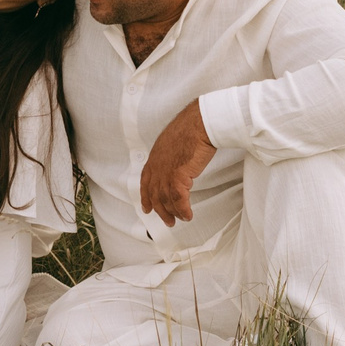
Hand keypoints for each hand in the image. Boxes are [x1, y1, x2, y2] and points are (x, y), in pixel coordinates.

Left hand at [139, 100, 217, 225]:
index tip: (146, 208)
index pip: (145, 181)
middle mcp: (157, 166)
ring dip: (174, 213)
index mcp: (154, 157)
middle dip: (161, 211)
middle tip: (168, 221)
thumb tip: (176, 163)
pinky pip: (179, 199)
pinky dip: (183, 210)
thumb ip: (169, 155)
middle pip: (155, 195)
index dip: (145, 197)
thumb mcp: (173, 142)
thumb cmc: (191, 128)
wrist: (199, 124)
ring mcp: (166, 172)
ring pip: (166, 200)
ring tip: (182, 218)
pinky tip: (188, 215)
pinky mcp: (178, 176)